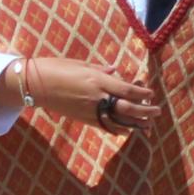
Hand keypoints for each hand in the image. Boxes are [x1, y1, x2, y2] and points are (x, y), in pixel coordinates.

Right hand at [17, 57, 157, 131]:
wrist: (36, 85)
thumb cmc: (57, 68)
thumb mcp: (81, 64)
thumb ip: (101, 69)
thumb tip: (116, 70)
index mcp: (97, 80)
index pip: (126, 90)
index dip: (141, 93)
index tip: (151, 93)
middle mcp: (96, 97)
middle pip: (126, 107)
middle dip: (144, 110)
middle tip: (157, 112)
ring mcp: (90, 110)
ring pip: (118, 120)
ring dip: (135, 123)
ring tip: (148, 124)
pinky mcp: (83, 119)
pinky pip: (104, 126)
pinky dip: (117, 129)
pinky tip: (127, 131)